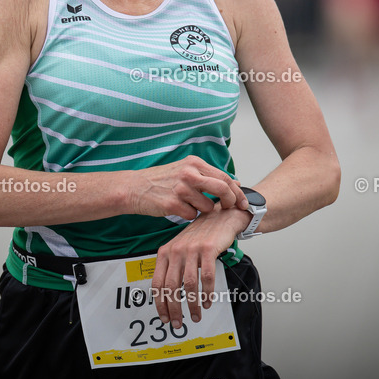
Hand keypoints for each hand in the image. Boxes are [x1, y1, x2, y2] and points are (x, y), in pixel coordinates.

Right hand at [127, 156, 247, 220]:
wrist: (134, 187)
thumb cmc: (161, 180)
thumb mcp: (185, 170)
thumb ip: (208, 176)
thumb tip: (234, 182)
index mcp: (194, 163)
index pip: (224, 176)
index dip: (237, 191)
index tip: (243, 201)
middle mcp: (189, 173)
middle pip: (222, 188)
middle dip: (231, 201)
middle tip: (232, 208)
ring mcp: (181, 188)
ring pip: (207, 206)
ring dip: (202, 210)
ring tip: (189, 205)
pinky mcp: (173, 203)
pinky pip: (192, 215)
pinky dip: (188, 215)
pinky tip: (178, 209)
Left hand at [151, 206, 250, 329]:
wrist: (220, 217)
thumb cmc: (200, 236)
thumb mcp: (180, 248)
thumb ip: (172, 267)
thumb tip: (167, 295)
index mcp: (165, 252)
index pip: (157, 283)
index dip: (160, 303)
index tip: (164, 317)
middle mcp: (176, 250)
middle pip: (171, 287)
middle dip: (174, 309)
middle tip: (178, 323)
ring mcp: (192, 249)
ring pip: (190, 284)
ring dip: (192, 304)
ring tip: (195, 315)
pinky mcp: (208, 249)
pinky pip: (207, 277)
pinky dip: (207, 293)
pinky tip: (207, 301)